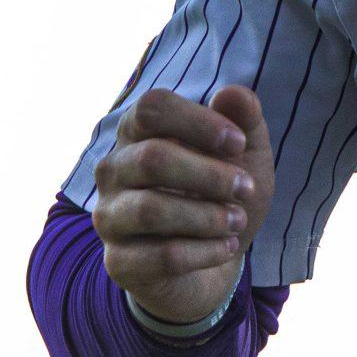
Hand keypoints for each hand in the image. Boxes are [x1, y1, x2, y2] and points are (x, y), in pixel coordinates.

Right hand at [90, 84, 274, 326]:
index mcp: (138, 133)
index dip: (198, 121)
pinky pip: (160, 255)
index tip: (239, 143)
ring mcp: (109, 217)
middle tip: (246, 189)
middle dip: (210, 175)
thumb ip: (245, 120)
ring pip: (151, 209)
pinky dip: (204, 251)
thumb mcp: (247, 156)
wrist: (211, 262)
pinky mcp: (118, 262)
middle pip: (152, 158)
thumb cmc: (222, 195)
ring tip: (239, 221)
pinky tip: (227, 246)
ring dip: (208, 216)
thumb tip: (233, 94)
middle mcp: (113, 170)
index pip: (152, 108)